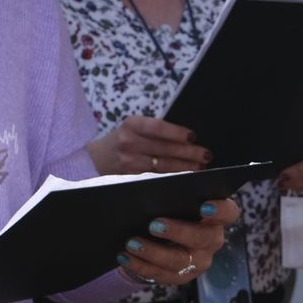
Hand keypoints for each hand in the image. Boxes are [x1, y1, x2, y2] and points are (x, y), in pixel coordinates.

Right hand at [88, 115, 211, 174]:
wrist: (96, 158)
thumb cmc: (124, 140)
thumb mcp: (134, 128)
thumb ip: (156, 130)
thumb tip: (188, 137)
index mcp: (131, 124)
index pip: (158, 127)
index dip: (177, 133)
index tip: (193, 136)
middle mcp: (128, 142)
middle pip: (165, 148)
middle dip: (189, 152)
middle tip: (206, 154)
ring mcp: (129, 162)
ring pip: (164, 166)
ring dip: (186, 167)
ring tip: (201, 166)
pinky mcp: (131, 177)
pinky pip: (157, 177)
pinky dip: (175, 177)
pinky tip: (187, 176)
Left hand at [118, 197, 242, 285]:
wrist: (146, 232)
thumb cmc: (157, 204)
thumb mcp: (160, 191)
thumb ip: (163, 186)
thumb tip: (153, 186)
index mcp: (213, 215)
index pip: (229, 212)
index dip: (220, 210)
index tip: (203, 205)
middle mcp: (212, 239)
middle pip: (204, 238)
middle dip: (179, 231)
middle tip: (154, 224)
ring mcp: (198, 260)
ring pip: (180, 260)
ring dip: (154, 252)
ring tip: (131, 243)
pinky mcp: (181, 276)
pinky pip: (162, 275)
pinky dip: (141, 265)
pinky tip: (124, 256)